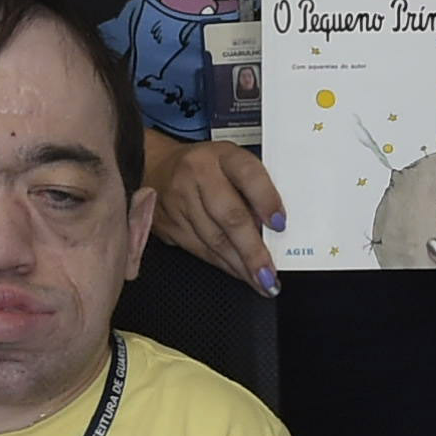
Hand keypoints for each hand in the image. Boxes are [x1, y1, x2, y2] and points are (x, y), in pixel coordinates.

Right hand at [151, 138, 284, 291]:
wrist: (156, 167)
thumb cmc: (205, 167)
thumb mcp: (233, 163)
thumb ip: (254, 188)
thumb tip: (275, 228)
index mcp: (222, 155)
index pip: (248, 175)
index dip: (266, 200)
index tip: (280, 224)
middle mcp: (198, 175)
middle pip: (229, 216)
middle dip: (253, 250)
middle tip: (269, 272)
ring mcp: (180, 200)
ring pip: (214, 240)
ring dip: (241, 265)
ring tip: (261, 280)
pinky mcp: (169, 224)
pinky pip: (200, 250)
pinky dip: (224, 265)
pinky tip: (239, 273)